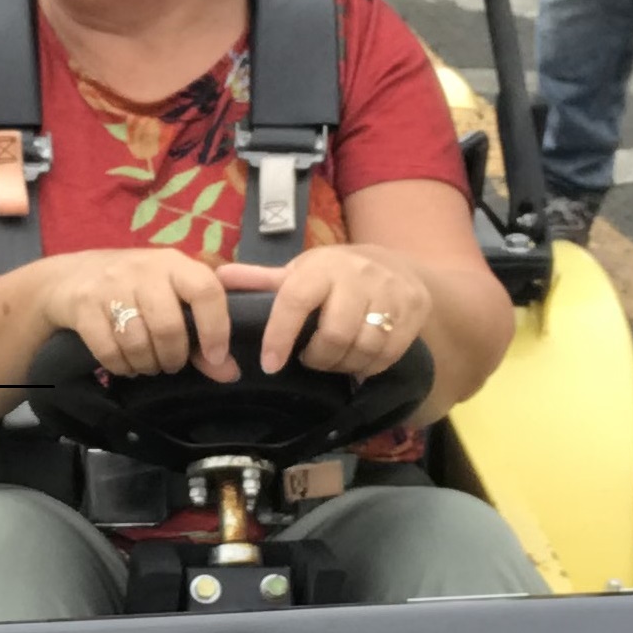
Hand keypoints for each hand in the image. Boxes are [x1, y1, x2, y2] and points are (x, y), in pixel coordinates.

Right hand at [35, 247, 233, 381]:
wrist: (70, 276)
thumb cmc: (134, 288)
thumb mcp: (170, 299)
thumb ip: (204, 335)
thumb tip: (229, 373)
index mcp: (174, 263)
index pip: (206, 290)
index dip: (216, 328)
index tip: (216, 356)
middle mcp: (143, 270)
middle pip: (168, 326)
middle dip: (173, 357)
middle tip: (171, 364)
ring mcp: (109, 286)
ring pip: (137, 342)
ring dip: (147, 365)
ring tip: (148, 364)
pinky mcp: (82, 306)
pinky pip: (108, 351)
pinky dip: (121, 367)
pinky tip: (125, 364)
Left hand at [218, 246, 431, 379]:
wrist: (395, 265)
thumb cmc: (334, 275)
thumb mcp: (299, 272)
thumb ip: (261, 280)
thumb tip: (218, 278)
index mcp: (322, 267)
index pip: (295, 301)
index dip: (280, 335)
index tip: (270, 364)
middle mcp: (358, 275)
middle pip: (335, 333)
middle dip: (318, 358)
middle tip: (310, 360)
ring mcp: (390, 292)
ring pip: (364, 347)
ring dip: (344, 365)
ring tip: (334, 361)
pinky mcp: (414, 308)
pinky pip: (389, 353)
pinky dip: (369, 367)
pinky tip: (358, 362)